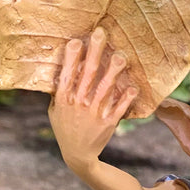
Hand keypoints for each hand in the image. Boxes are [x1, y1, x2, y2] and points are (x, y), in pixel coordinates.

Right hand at [48, 26, 136, 171]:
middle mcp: (78, 103)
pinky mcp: (107, 123)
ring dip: (113, 71)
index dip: (71, 56)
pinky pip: (118, 108)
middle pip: (87, 74)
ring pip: (105, 88)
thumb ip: (58, 92)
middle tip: (101, 33)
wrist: (78, 155)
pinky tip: (133, 87)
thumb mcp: (55, 111)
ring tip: (121, 56)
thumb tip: (60, 69)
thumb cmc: (65, 129)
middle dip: (94, 52)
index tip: (78, 40)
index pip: (67, 73)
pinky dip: (126, 98)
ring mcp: (93, 113)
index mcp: (64, 99)